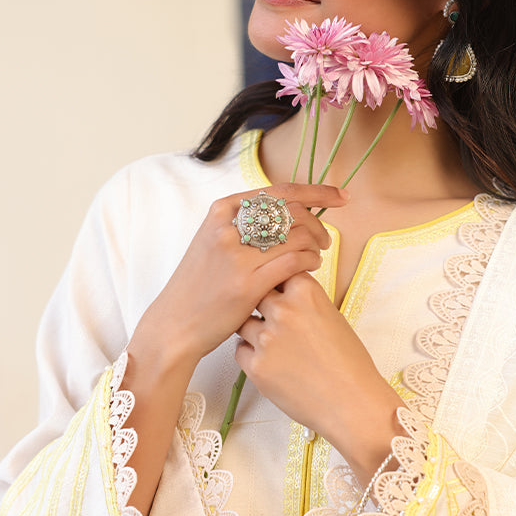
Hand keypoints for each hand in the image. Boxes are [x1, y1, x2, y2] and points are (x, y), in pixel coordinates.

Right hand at [130, 183, 347, 377]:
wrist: (175, 323)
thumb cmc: (200, 284)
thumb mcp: (213, 241)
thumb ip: (244, 223)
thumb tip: (290, 211)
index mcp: (221, 211)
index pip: (280, 191)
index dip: (317, 191)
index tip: (340, 196)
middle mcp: (227, 228)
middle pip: (293, 211)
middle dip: (319, 223)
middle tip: (325, 239)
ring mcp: (237, 256)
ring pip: (297, 236)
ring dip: (316, 245)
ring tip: (316, 256)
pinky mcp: (247, 284)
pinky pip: (295, 262)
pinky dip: (311, 261)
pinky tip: (310, 267)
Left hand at [235, 273, 401, 482]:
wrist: (352, 403)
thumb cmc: (351, 364)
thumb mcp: (333, 318)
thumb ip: (306, 303)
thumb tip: (286, 296)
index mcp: (307, 293)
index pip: (278, 270)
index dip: (277, 280)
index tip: (278, 288)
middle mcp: (284, 310)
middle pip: (256, 292)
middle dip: (261, 303)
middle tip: (271, 316)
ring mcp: (266, 338)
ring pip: (243, 322)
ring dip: (252, 329)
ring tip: (272, 343)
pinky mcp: (256, 366)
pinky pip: (240, 350)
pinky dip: (250, 353)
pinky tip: (269, 361)